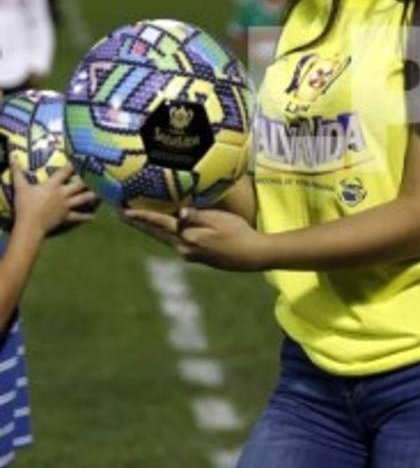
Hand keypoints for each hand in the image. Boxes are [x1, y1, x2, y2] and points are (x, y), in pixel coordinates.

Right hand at [12, 158, 96, 236]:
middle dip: (88, 179)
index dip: (73, 164)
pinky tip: (94, 217)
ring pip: (82, 199)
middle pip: (79, 185)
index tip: (83, 157)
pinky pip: (78, 216)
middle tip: (99, 174)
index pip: (65, 172)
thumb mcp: (20, 187)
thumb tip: (12, 156)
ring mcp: (66, 206)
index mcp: (53, 185)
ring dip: (92, 195)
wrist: (30, 225)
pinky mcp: (66, 217)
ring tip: (101, 192)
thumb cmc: (25, 205)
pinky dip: (86, 217)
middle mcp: (63, 194)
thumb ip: (17, 171)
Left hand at [125, 207, 268, 270]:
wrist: (252, 256)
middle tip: (119, 213)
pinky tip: (162, 226)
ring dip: (149, 228)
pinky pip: (174, 241)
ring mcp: (189, 254)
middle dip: (138, 222)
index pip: (159, 223)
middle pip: (155, 233)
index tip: (122, 211)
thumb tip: (178, 213)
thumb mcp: (219, 220)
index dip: (141, 216)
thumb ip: (197, 217)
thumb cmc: (238, 233)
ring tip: (135, 217)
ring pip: (164, 237)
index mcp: (188, 238)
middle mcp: (183, 248)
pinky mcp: (195, 255)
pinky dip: (164, 232)